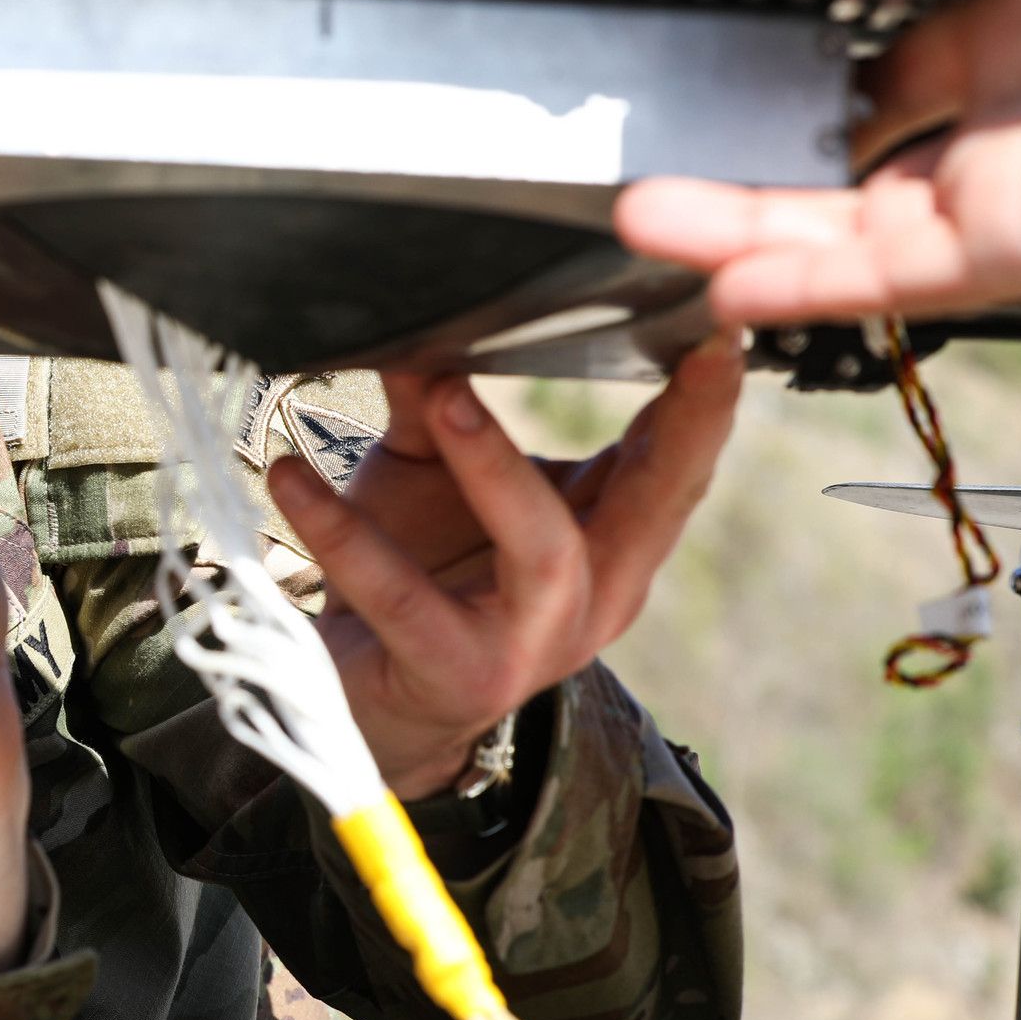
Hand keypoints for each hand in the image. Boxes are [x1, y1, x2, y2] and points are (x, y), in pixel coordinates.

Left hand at [266, 334, 743, 798]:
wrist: (370, 701)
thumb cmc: (419, 572)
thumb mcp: (432, 474)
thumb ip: (434, 402)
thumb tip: (419, 318)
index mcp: (610, 539)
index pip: (675, 461)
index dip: (709, 398)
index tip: (728, 322)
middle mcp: (594, 593)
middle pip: (656, 503)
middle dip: (682, 424)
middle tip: (683, 347)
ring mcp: (533, 642)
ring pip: (543, 550)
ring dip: (495, 464)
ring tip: (440, 394)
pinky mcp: (455, 673)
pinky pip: (401, 597)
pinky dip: (344, 533)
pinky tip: (292, 477)